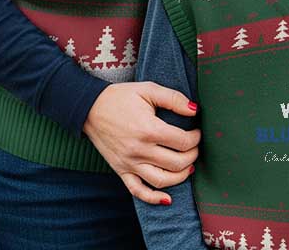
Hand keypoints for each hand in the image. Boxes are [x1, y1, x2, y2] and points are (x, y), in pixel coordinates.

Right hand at [83, 82, 200, 203]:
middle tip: (195, 148)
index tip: (197, 132)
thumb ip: (174, 98)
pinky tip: (167, 198)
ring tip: (188, 166)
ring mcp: (129, 164)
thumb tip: (194, 110)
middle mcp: (139, 150)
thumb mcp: (149, 89)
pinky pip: (138, 191)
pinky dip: (153, 198)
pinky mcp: (121, 171)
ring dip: (180, 177)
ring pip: (161, 181)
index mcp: (149, 129)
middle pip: (176, 163)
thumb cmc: (122, 97)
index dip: (195, 138)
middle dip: (192, 156)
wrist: (91, 108)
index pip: (182, 142)